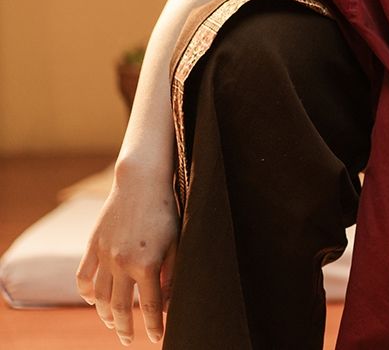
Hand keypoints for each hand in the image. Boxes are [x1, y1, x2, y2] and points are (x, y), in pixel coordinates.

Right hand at [76, 166, 179, 344]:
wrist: (140, 184)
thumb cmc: (165, 211)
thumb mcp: (175, 242)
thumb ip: (171, 274)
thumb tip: (168, 304)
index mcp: (147, 264)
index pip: (152, 306)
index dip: (154, 326)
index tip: (156, 339)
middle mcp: (122, 264)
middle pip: (122, 307)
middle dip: (125, 329)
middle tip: (128, 341)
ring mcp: (104, 256)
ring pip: (100, 297)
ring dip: (106, 315)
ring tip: (113, 324)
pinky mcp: (92, 246)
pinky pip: (83, 278)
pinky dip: (87, 294)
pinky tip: (94, 301)